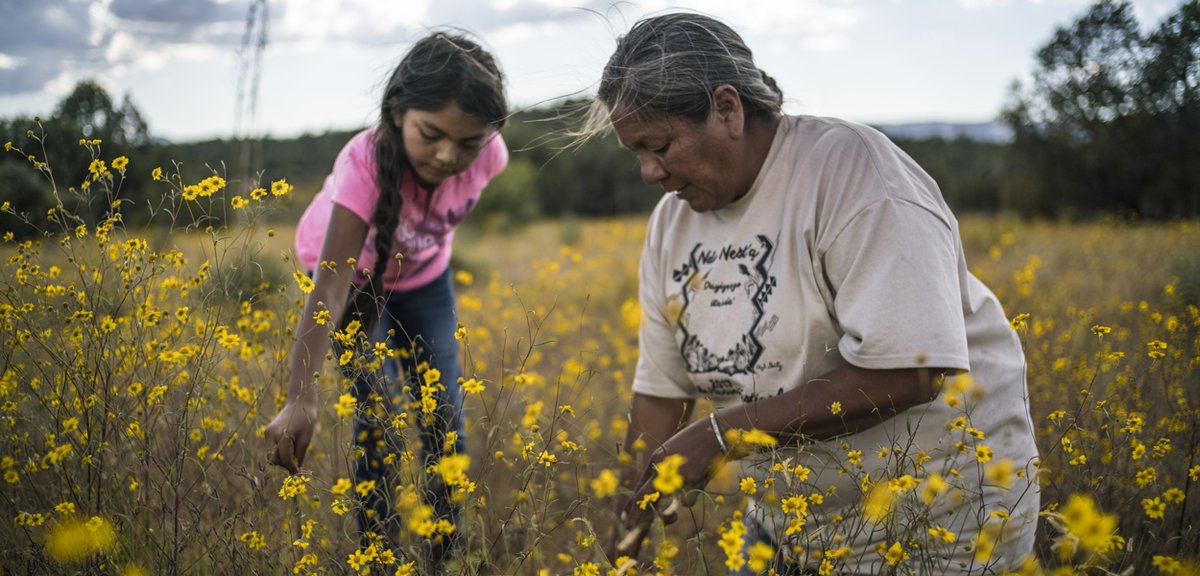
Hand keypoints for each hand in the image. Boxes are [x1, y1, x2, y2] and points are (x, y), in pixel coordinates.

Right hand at [264, 400, 317, 474]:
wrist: (300, 402)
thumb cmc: (307, 420)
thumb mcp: (306, 439)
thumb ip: (299, 456)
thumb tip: (296, 472)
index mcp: (282, 434)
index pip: (284, 458)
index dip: (291, 467)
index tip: (298, 474)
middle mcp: (270, 434)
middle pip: (273, 459)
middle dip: (284, 463)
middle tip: (297, 460)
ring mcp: (267, 433)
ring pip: (271, 455)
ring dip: (281, 458)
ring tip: (294, 449)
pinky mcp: (267, 432)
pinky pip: (271, 448)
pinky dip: (279, 451)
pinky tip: (290, 444)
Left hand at [613, 417, 726, 558]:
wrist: (714, 433)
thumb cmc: (697, 443)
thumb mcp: (678, 456)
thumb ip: (670, 473)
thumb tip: (676, 499)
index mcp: (656, 460)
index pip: (640, 485)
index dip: (633, 503)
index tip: (626, 516)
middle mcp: (661, 468)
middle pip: (644, 496)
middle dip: (636, 514)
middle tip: (628, 528)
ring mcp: (675, 475)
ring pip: (661, 503)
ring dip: (664, 516)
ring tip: (667, 520)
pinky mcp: (690, 480)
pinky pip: (686, 500)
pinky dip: (689, 499)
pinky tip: (694, 489)